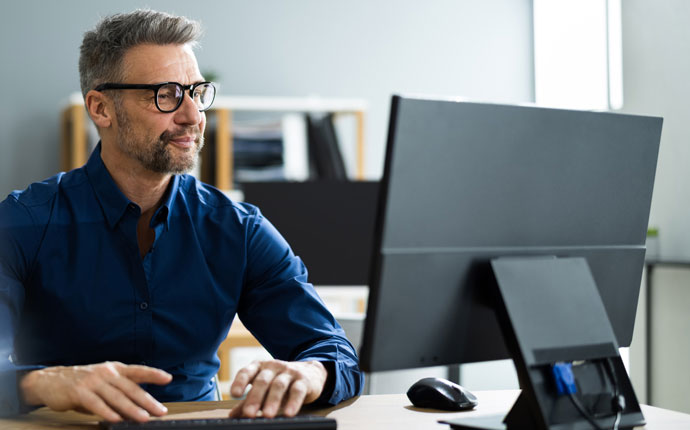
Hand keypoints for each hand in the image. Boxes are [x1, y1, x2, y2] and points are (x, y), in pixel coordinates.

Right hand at [20, 361, 171, 422]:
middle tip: (160, 411)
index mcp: (115, 369)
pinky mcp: (79, 391)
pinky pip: (96, 403)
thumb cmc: (83, 384)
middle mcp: (106, 372)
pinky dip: (107, 412)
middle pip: (130, 388)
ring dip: (131, 409)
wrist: (51, 380)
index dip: (153, 374)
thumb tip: (140, 408)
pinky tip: (115, 420)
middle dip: (147, 401)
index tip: (168, 378)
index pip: (138, 371)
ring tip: (143, 418)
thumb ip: (120, 393)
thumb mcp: (104, 382)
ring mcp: (93, 381)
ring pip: (116, 397)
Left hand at [228, 360, 326, 417]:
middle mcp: (273, 367)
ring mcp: (288, 372)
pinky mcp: (303, 380)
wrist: (309, 372)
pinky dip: (293, 402)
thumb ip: (248, 400)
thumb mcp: (264, 388)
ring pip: (279, 385)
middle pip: (262, 380)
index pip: (247, 372)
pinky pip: (297, 390)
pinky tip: (289, 413)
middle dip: (255, 397)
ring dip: (272, 401)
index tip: (234, 394)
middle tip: (249, 413)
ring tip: (267, 415)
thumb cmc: (280, 381)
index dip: (240, 382)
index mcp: (259, 367)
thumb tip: (232, 415)